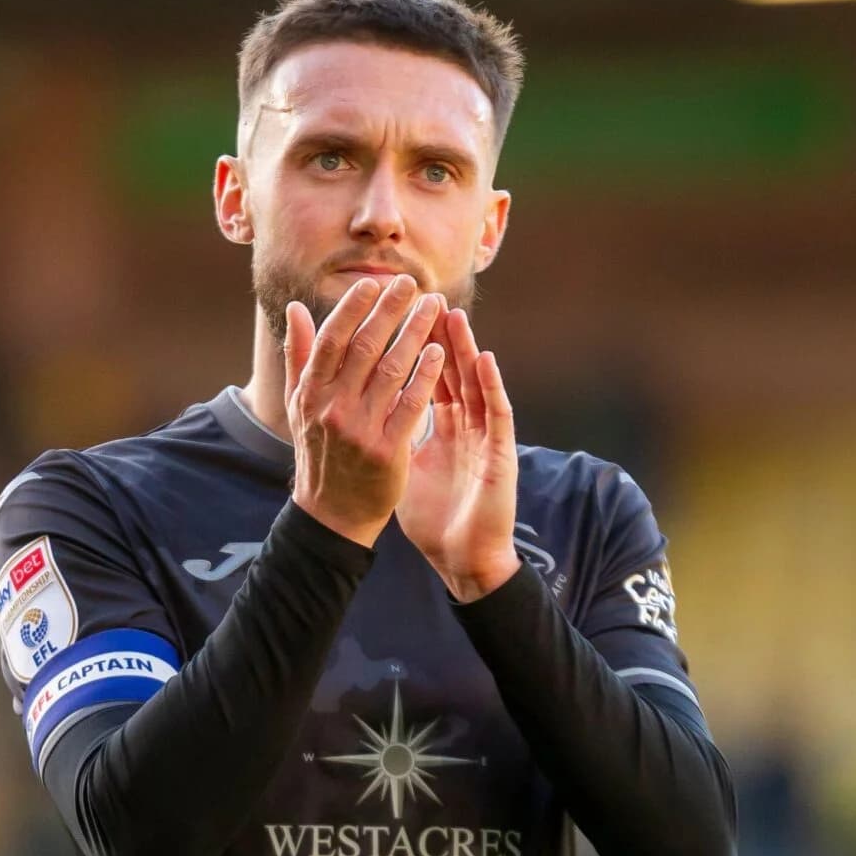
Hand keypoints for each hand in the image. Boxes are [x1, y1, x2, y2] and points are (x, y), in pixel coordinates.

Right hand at [284, 275, 446, 546]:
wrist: (333, 514)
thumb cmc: (320, 452)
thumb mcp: (300, 406)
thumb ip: (299, 355)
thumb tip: (294, 308)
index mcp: (311, 394)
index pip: (332, 340)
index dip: (353, 308)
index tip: (373, 282)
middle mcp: (332, 408)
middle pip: (364, 347)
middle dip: (389, 310)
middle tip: (410, 283)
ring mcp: (360, 430)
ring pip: (391, 370)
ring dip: (415, 333)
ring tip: (433, 306)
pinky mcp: (387, 451)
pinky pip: (410, 405)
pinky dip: (425, 376)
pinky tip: (439, 352)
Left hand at [398, 306, 520, 602]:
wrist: (463, 559)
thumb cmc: (434, 518)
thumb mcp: (401, 468)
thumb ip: (384, 432)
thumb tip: (355, 409)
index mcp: (441, 427)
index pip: (423, 377)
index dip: (409, 348)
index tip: (388, 319)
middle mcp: (464, 425)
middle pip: (449, 372)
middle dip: (435, 335)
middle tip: (421, 297)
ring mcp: (484, 438)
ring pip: (474, 383)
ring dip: (465, 349)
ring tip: (453, 314)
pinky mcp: (501, 454)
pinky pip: (496, 414)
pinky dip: (491, 386)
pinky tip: (484, 360)